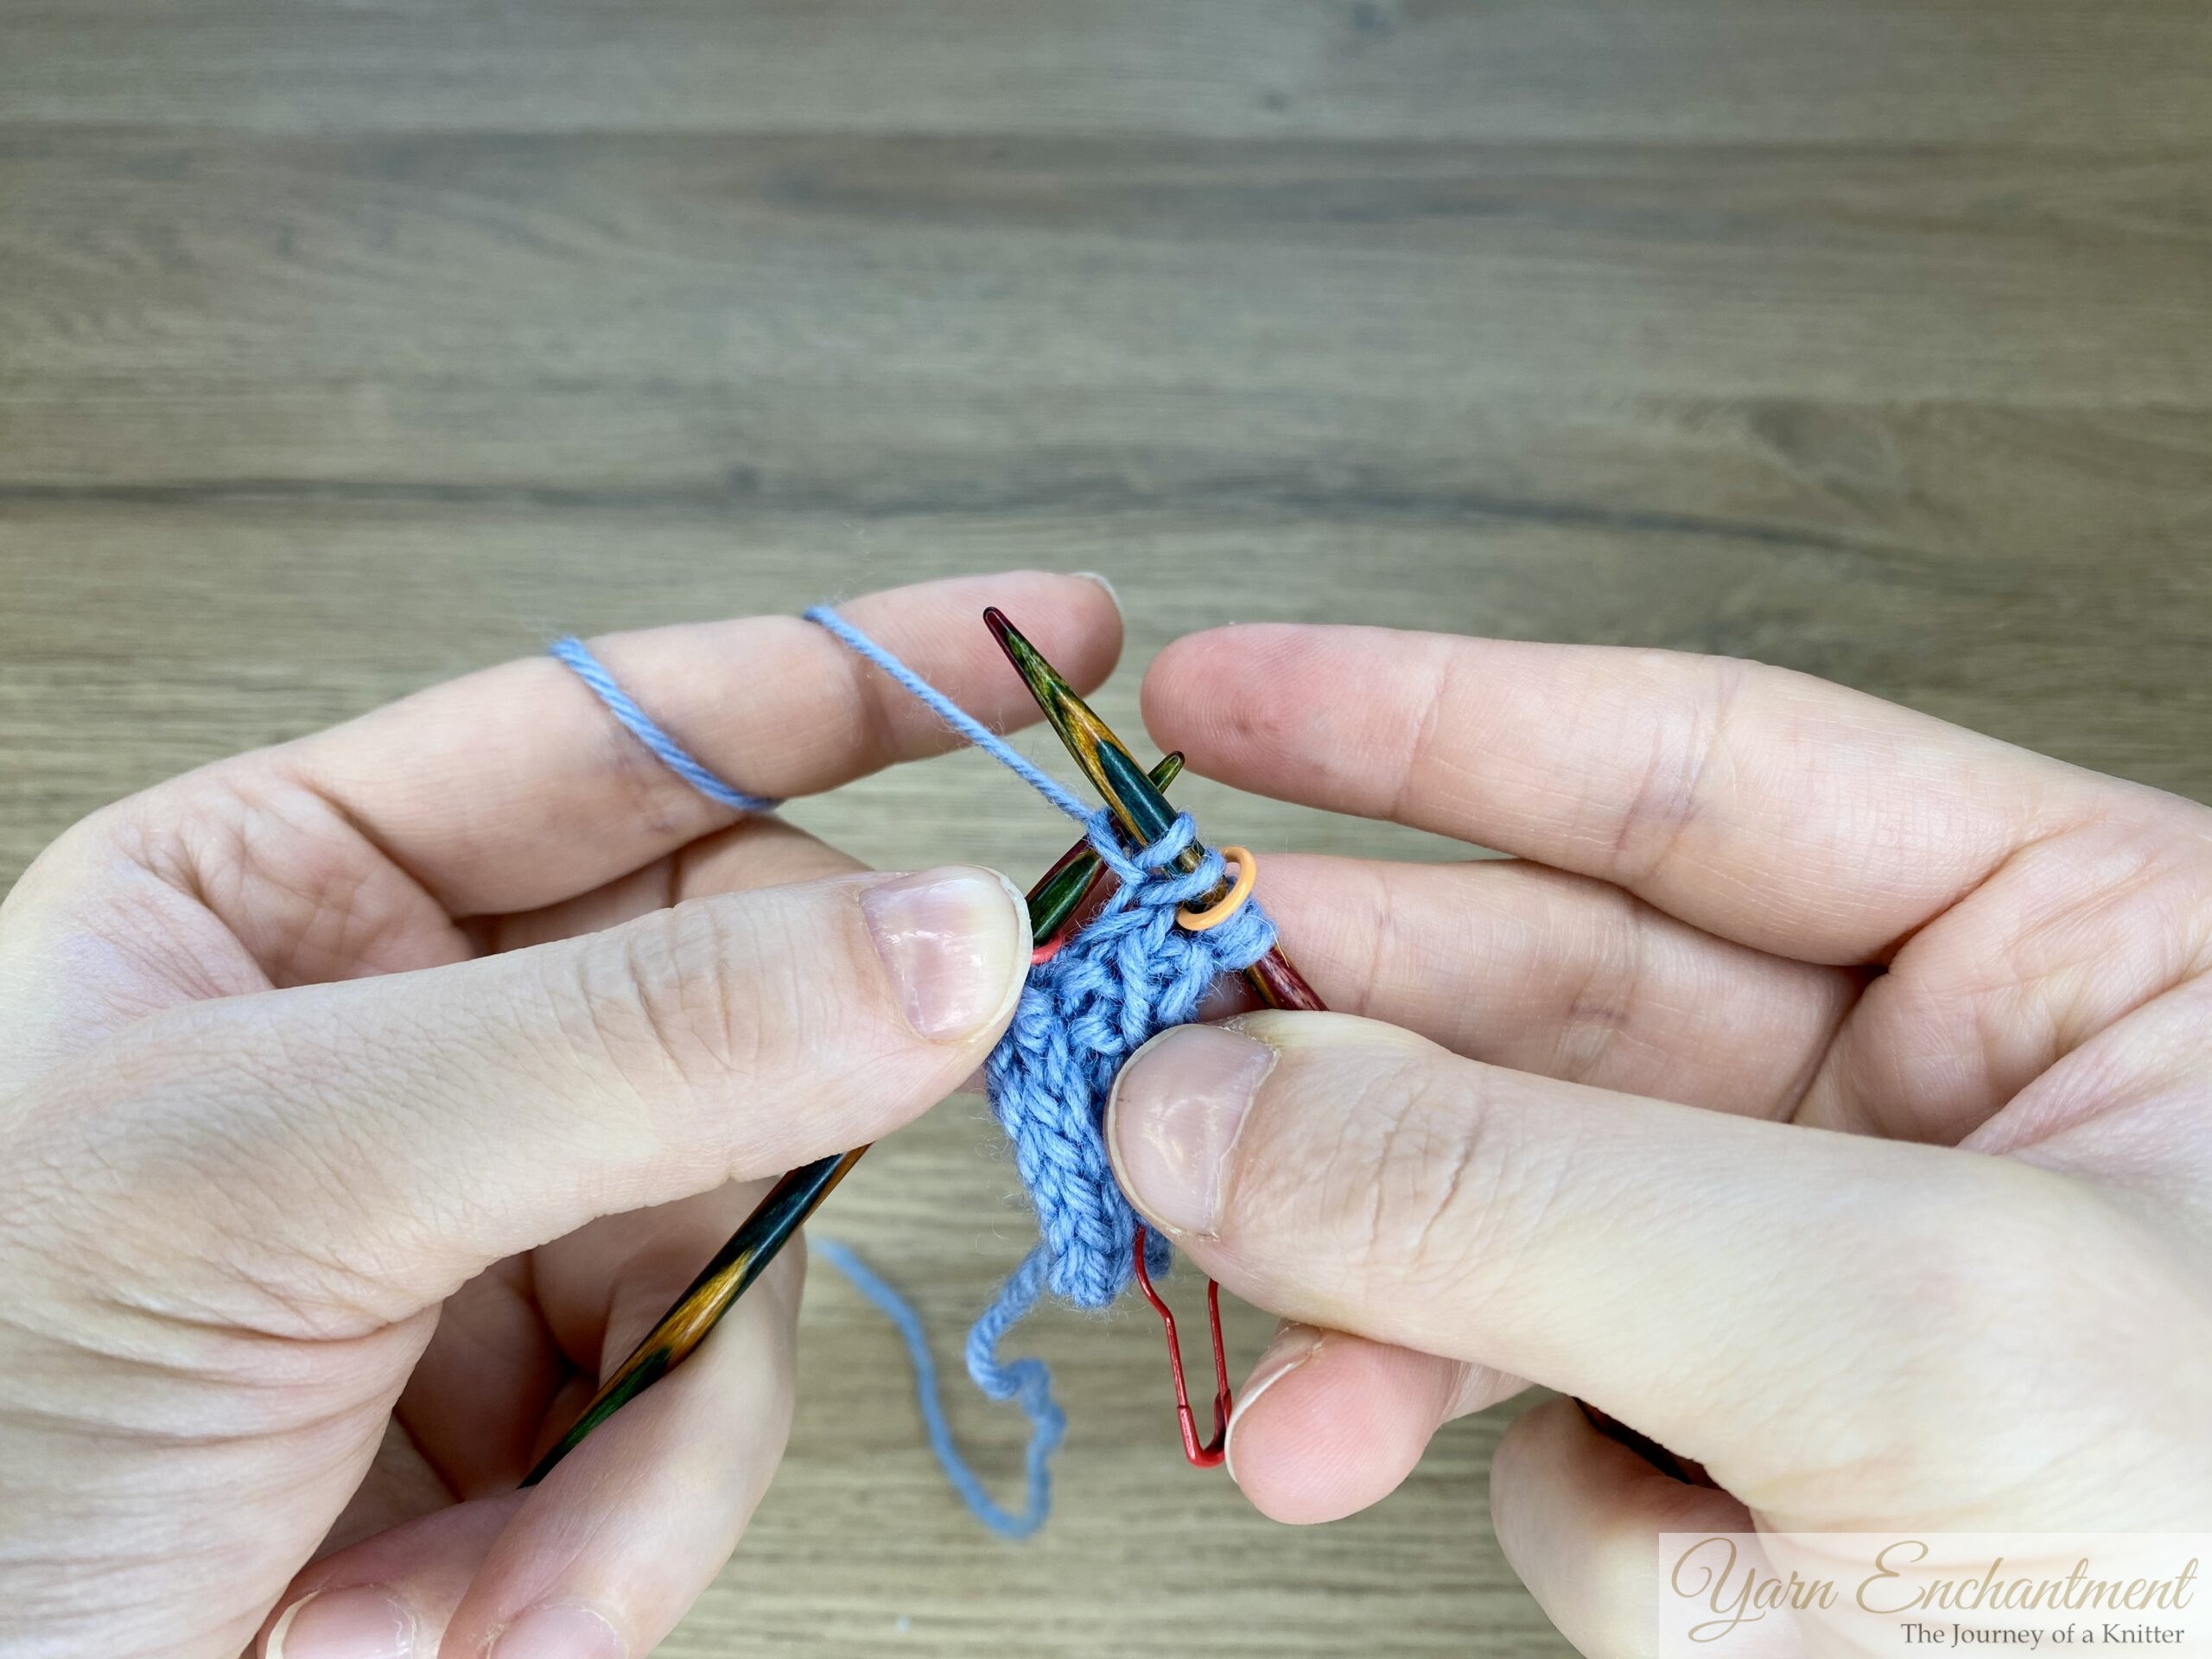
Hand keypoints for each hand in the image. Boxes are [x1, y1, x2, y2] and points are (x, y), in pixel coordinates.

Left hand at [0, 572, 1118, 1658]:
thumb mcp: (273, 1178)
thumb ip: (632, 1046)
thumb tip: (955, 940)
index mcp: (287, 897)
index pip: (622, 735)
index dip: (844, 679)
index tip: (1043, 636)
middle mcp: (411, 1047)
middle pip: (737, 991)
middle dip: (793, 1107)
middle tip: (953, 1089)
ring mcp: (490, 1237)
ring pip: (751, 1237)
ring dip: (665, 1410)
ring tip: (507, 1553)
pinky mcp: (537, 1421)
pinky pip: (703, 1423)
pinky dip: (624, 1537)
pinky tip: (455, 1621)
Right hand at [1114, 625, 2211, 1653]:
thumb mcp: (1899, 1336)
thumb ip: (1526, 1196)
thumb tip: (1204, 1104)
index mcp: (2077, 953)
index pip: (1694, 771)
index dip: (1426, 724)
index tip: (1216, 698)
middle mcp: (1946, 1095)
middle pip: (1552, 994)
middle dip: (1343, 1047)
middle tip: (1146, 1050)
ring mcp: (1838, 1279)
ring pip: (1520, 1219)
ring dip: (1391, 1319)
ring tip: (1296, 1414)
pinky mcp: (1765, 1446)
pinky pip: (1561, 1413)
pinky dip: (1537, 1485)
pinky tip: (1624, 1551)